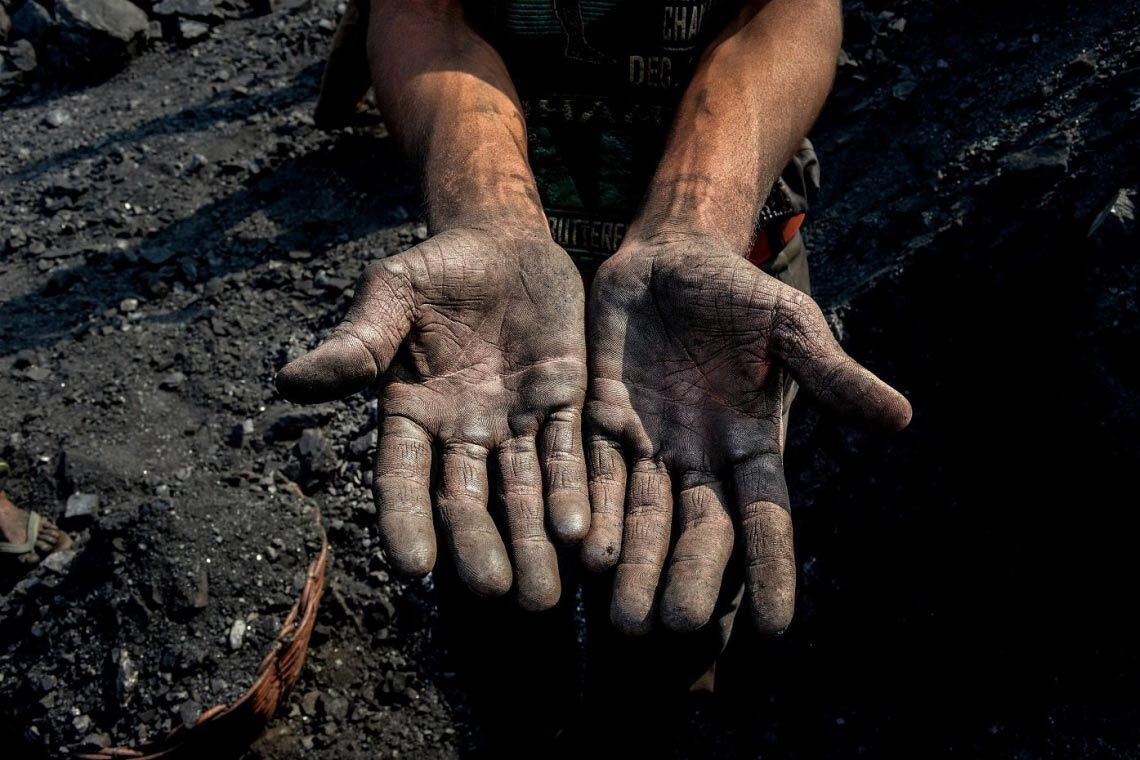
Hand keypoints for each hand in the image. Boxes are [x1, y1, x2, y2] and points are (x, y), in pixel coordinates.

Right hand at [277, 228, 588, 609]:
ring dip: (533, 541)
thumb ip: (358, 341)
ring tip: (545, 595)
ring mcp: (513, 423)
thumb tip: (291, 381)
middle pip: (467, 499)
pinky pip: (567, 456)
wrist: (501, 243)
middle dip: (480, 546)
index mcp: (410, 410)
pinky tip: (583, 534)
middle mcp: (461, 431)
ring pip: (521, 493)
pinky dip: (573, 494)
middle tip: (495, 592)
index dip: (405, 519)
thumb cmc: (435, 270)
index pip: (402, 476)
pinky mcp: (562, 405)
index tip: (413, 565)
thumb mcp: (392, 294)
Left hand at [580, 235, 910, 634]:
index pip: (765, 516)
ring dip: (631, 563)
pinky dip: (585, 509)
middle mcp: (698, 456)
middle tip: (673, 625)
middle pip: (695, 529)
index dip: (771, 567)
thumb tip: (901, 418)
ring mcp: (646, 442)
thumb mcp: (789, 325)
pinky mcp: (598, 420)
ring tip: (621, 615)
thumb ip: (830, 372)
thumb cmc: (737, 291)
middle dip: (687, 576)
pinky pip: (590, 472)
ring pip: (639, 515)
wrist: (668, 256)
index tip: (776, 627)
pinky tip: (576, 548)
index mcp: (749, 442)